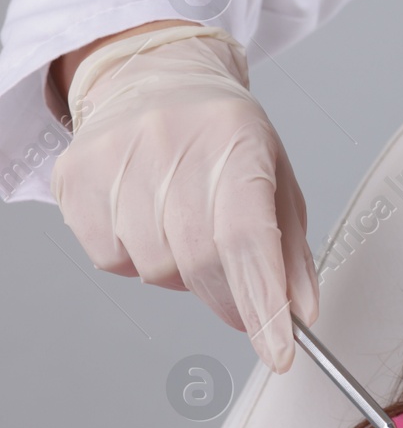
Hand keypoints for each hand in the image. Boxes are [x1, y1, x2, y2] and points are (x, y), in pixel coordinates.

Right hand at [50, 27, 318, 372]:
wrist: (153, 75)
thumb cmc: (223, 132)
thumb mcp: (276, 175)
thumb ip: (292, 250)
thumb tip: (301, 313)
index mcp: (234, 140)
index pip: (248, 240)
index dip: (263, 304)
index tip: (279, 352)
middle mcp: (171, 144)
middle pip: (200, 262)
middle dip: (229, 298)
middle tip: (243, 301)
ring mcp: (116, 159)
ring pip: (155, 269)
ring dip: (182, 274)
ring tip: (190, 230)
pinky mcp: (77, 177)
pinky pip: (113, 260)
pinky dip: (138, 261)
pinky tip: (150, 223)